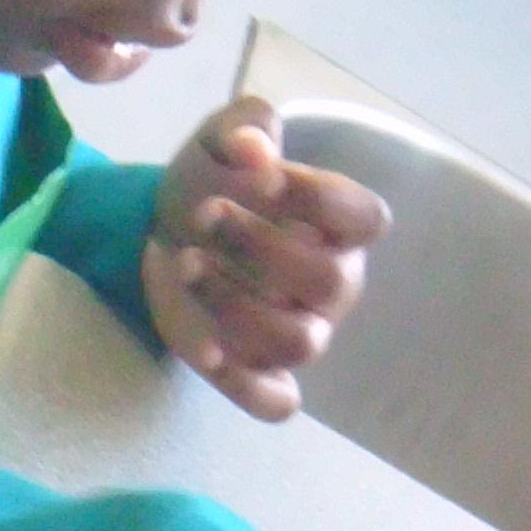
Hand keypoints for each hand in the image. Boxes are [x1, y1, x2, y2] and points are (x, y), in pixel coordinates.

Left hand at [143, 98, 388, 421]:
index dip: (314, 197)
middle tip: (203, 213)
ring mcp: (301, 331)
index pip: (363, 219)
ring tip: (184, 263)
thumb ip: (246, 128)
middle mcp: (332, 284)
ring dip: (237, 305)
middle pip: (328, 283)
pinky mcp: (258, 370)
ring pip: (298, 343)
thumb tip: (253, 147)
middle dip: (260, 246)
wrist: (167, 227)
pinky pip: (275, 401)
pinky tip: (203, 348)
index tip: (257, 173)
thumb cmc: (216, 180)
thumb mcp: (224, 137)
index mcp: (340, 226)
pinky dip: (243, 383)